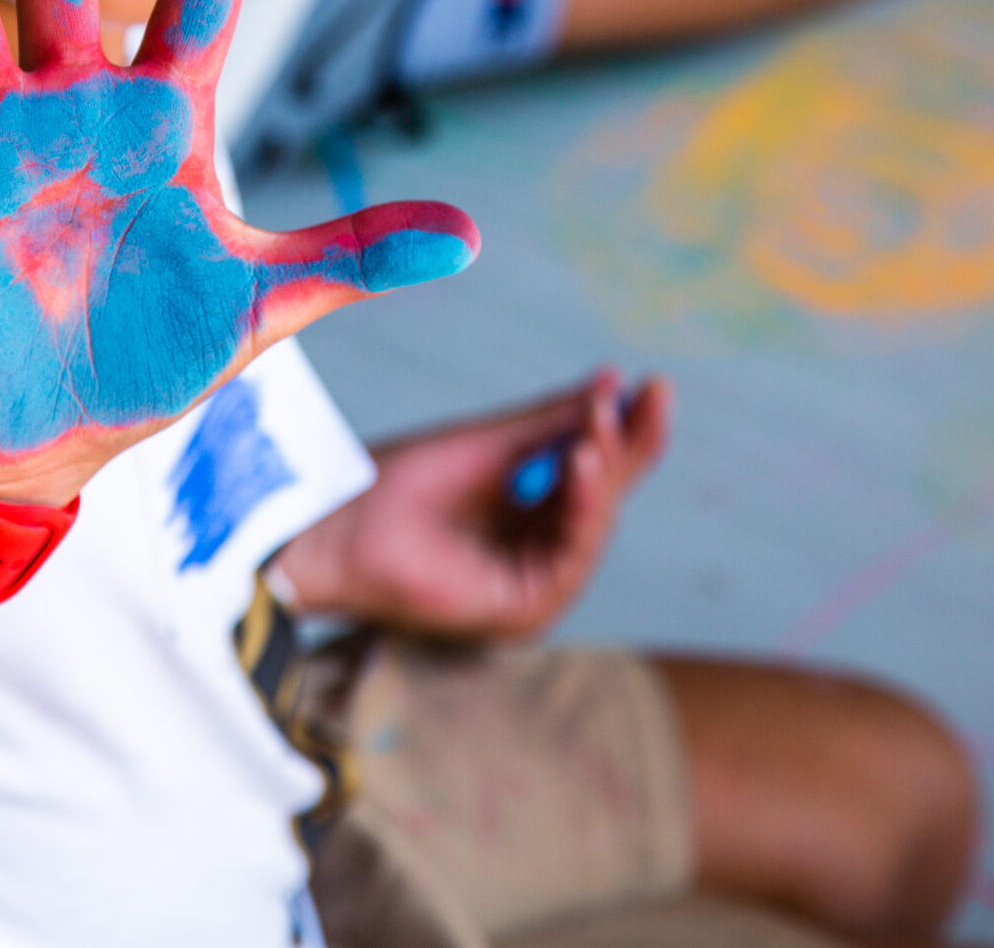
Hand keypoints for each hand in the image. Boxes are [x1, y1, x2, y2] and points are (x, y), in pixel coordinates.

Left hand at [271, 370, 670, 641]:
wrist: (340, 526)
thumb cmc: (398, 485)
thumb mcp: (489, 442)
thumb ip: (551, 423)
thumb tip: (612, 384)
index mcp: (529, 508)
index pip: (593, 467)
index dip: (626, 428)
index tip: (653, 383)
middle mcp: (538, 547)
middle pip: (605, 496)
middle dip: (631, 445)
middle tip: (651, 394)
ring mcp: (534, 581)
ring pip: (595, 524)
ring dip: (605, 471)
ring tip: (600, 428)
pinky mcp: (525, 609)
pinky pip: (572, 555)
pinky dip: (583, 506)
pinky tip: (584, 462)